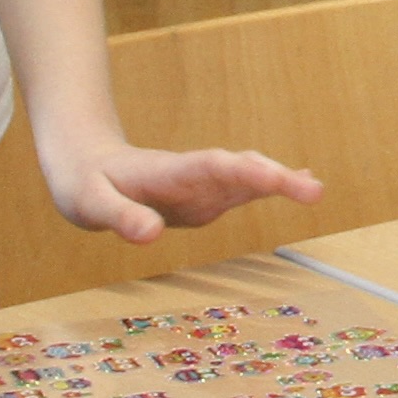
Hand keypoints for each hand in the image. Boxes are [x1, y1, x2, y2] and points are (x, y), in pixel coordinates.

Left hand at [33, 133, 323, 249]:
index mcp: (167, 172)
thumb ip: (119, 216)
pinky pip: (243, 190)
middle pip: (239, 169)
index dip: (246, 172)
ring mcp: (201, 185)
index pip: (212, 167)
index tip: (275, 178)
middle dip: (275, 178)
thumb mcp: (89, 203)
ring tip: (313, 189)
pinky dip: (272, 187)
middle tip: (314, 191)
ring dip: (279, 181)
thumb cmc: (84, 184)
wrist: (85, 162)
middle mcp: (192, 174)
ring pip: (246, 177)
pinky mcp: (205, 197)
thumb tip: (151, 235)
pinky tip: (302, 187)